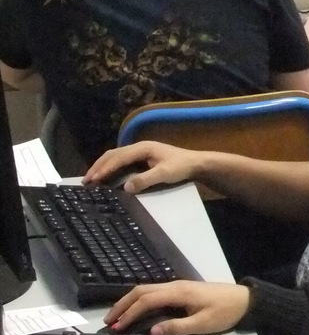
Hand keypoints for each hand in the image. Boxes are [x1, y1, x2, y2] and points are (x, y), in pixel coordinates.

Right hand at [83, 141, 200, 193]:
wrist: (196, 163)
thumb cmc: (182, 167)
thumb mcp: (164, 174)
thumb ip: (145, 180)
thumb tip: (125, 187)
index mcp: (143, 148)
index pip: (118, 158)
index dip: (105, 169)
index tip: (94, 179)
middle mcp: (139, 147)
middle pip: (113, 155)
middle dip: (98, 167)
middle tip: (85, 181)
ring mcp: (140, 151)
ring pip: (115, 156)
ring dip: (102, 166)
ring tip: (91, 179)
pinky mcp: (142, 158)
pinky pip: (121, 161)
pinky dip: (110, 167)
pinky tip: (105, 176)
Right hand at [105, 281, 250, 334]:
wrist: (245, 300)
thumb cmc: (225, 312)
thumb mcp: (203, 324)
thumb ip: (177, 327)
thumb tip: (151, 332)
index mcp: (179, 292)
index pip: (146, 300)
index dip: (129, 313)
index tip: (117, 327)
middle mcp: (175, 286)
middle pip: (142, 291)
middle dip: (123, 305)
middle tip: (108, 321)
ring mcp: (179, 286)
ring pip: (147, 290)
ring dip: (130, 302)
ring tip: (118, 317)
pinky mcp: (182, 290)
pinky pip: (155, 292)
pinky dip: (141, 300)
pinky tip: (137, 311)